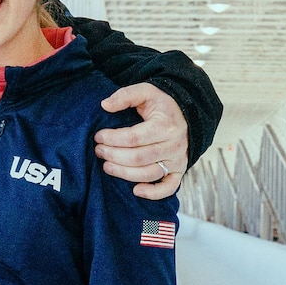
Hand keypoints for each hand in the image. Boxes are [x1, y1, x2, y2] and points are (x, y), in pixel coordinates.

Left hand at [95, 82, 187, 197]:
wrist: (187, 113)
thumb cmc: (162, 104)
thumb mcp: (146, 91)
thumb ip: (125, 95)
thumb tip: (105, 105)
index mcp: (165, 126)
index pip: (133, 138)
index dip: (112, 139)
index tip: (98, 136)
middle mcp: (173, 145)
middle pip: (138, 158)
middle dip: (113, 156)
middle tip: (99, 151)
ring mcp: (177, 160)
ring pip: (148, 174)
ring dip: (124, 173)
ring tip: (107, 166)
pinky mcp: (179, 171)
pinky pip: (168, 187)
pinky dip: (153, 193)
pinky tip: (136, 191)